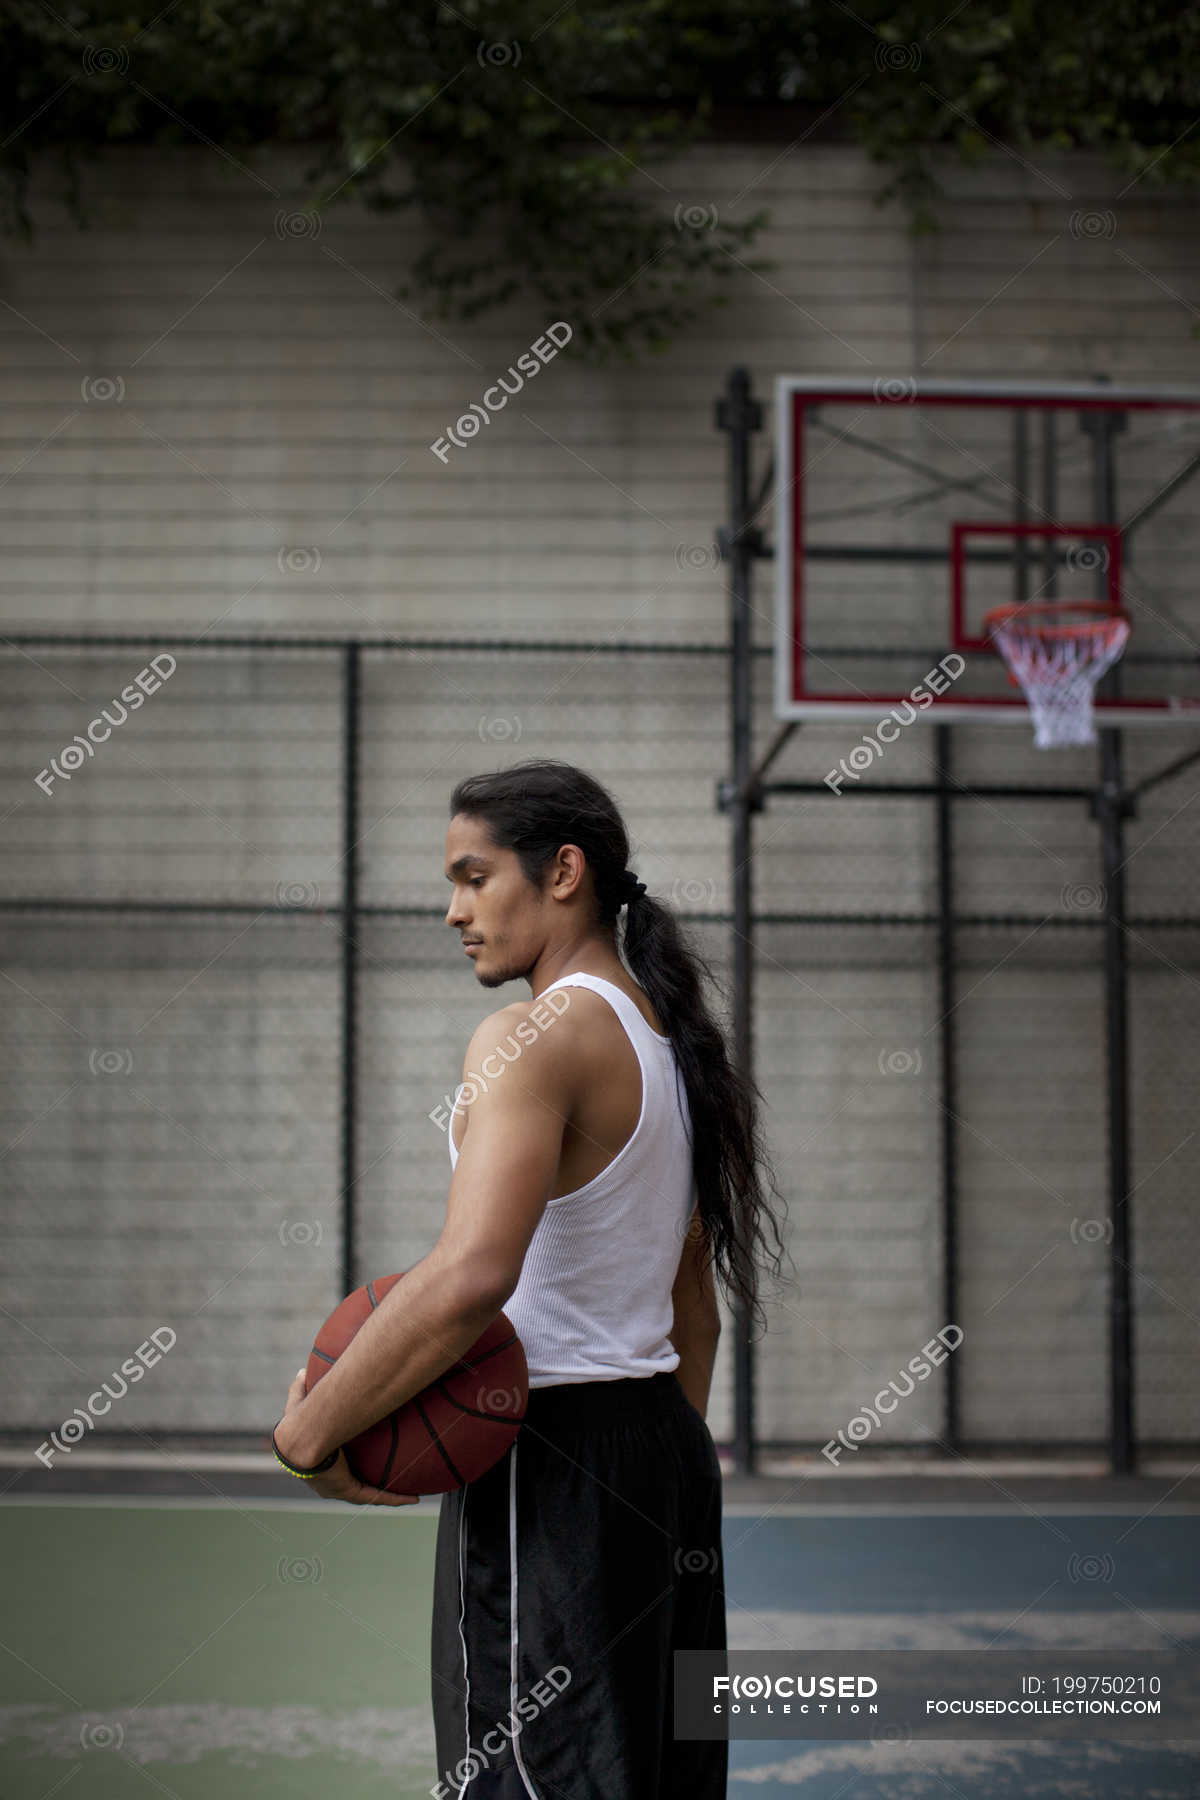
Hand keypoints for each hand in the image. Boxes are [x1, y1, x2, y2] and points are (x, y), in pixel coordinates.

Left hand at [277, 1370, 419, 1506]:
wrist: (300, 1440)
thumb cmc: (298, 1422)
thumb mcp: (300, 1401)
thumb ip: (300, 1387)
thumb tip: (303, 1371)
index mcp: (315, 1460)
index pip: (332, 1464)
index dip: (343, 1462)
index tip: (351, 1459)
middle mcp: (326, 1479)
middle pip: (351, 1483)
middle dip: (365, 1482)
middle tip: (383, 1478)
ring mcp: (337, 1487)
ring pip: (366, 1493)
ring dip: (386, 1494)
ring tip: (407, 1495)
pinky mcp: (348, 1490)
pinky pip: (375, 1496)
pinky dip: (393, 1498)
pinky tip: (412, 1498)